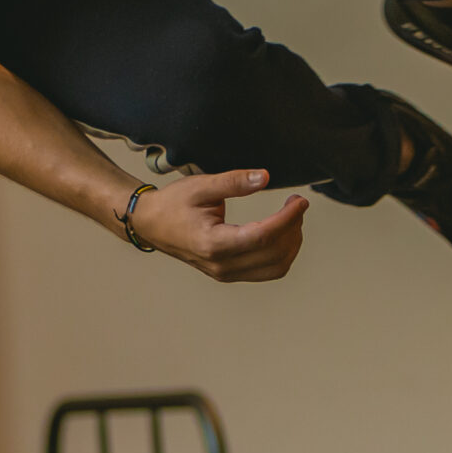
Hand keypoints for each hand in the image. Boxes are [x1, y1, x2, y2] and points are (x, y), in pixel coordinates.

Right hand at [128, 169, 308, 282]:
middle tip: (297, 203)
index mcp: (213, 243)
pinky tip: (282, 232)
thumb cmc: (173, 204)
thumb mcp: (200, 186)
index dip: (287, 219)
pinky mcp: (230, 274)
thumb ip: (234, 182)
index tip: (300, 201)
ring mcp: (226, 274)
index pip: (262, 237)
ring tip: (292, 217)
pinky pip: (266, 271)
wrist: (151, 225)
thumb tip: (265, 177)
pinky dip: (282, 253)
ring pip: (275, 268)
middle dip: (293, 228)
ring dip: (291, 243)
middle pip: (274, 254)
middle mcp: (222, 265)